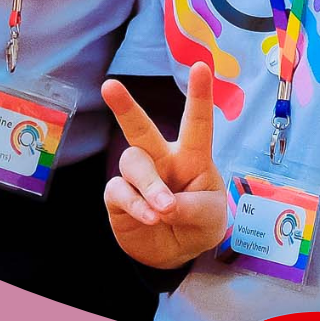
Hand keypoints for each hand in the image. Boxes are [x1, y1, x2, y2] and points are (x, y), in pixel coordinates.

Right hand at [99, 63, 230, 270]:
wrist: (175, 254)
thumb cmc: (198, 224)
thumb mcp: (210, 218)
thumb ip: (192, 208)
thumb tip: (163, 204)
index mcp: (192, 157)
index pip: (196, 122)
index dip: (199, 95)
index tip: (200, 66)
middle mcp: (162, 159)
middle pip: (141, 128)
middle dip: (125, 107)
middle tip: (110, 86)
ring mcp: (138, 177)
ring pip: (133, 163)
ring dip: (150, 186)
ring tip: (164, 210)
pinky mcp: (119, 196)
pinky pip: (119, 191)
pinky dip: (136, 205)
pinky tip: (150, 218)